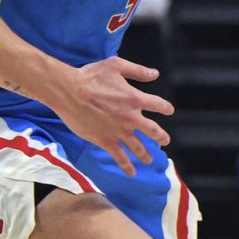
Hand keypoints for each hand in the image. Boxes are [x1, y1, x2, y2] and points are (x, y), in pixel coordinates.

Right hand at [57, 57, 173, 176]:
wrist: (69, 92)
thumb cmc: (91, 76)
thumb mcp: (116, 66)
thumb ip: (138, 71)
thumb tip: (155, 74)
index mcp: (135, 98)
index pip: (158, 105)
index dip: (166, 108)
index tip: (168, 110)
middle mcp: (130, 117)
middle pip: (153, 131)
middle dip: (161, 137)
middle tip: (165, 141)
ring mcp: (118, 131)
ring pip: (138, 147)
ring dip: (146, 155)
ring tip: (150, 160)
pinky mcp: (105, 140)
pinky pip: (120, 157)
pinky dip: (127, 166)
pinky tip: (132, 173)